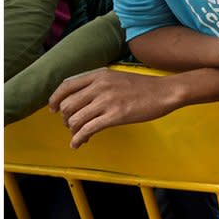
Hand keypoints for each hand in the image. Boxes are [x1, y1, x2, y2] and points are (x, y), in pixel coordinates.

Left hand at [49, 69, 177, 148]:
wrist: (165, 92)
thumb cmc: (145, 87)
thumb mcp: (118, 78)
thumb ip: (99, 84)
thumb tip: (81, 100)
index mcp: (99, 75)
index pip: (66, 86)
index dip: (55, 99)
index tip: (52, 109)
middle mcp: (100, 86)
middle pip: (67, 105)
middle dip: (65, 118)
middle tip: (72, 125)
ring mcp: (107, 101)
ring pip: (74, 119)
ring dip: (73, 130)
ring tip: (79, 135)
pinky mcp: (115, 116)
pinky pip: (87, 130)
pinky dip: (78, 139)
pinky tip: (79, 143)